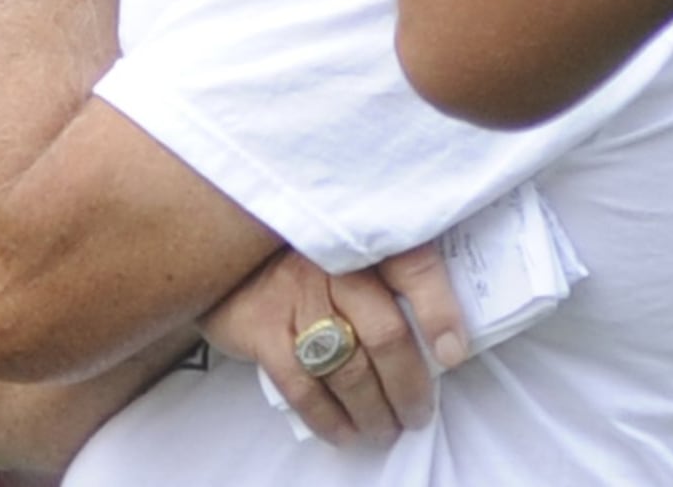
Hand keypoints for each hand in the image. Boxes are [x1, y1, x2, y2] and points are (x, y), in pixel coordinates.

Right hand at [202, 244, 466, 447]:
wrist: (218, 246)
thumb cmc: (300, 252)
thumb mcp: (344, 241)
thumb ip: (383, 270)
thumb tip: (434, 328)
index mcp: (363, 238)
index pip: (416, 267)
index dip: (441, 311)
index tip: (454, 353)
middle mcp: (333, 264)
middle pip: (386, 333)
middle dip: (409, 385)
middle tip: (419, 412)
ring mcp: (297, 296)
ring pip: (349, 367)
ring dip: (374, 410)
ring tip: (387, 428)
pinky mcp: (263, 328)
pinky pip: (304, 387)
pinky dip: (329, 418)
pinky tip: (346, 432)